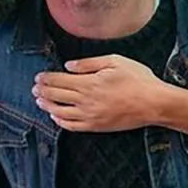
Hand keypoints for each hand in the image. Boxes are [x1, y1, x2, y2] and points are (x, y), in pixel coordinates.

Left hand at [33, 54, 166, 131]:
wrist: (153, 103)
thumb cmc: (137, 79)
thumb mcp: (114, 61)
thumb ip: (88, 63)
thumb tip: (68, 66)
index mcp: (89, 82)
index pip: (60, 80)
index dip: (46, 78)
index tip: (38, 77)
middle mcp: (86, 100)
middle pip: (57, 95)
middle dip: (43, 90)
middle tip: (34, 87)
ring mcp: (90, 115)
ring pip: (60, 112)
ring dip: (47, 105)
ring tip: (39, 101)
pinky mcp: (96, 126)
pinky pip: (72, 126)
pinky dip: (60, 122)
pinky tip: (55, 116)